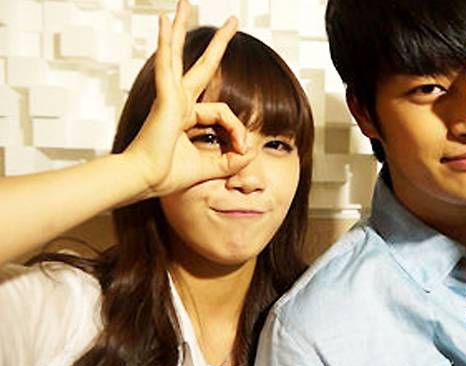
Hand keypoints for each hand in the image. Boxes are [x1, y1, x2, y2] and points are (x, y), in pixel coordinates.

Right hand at [125, 0, 253, 196]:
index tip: (243, 149)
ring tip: (184, 3)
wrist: (145, 180)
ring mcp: (169, 96)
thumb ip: (233, 160)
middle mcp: (178, 101)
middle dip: (218, 43)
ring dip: (181, 27)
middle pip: (202, 65)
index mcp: (187, 116)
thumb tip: (252, 150)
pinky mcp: (164, 97)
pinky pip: (167, 65)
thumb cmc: (168, 175)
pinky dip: (165, 43)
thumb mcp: (212, 167)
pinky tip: (164, 20)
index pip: (223, 114)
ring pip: (178, 54)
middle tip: (232, 20)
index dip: (238, 131)